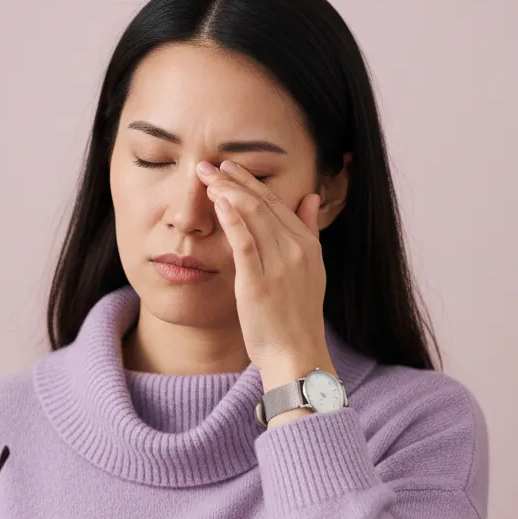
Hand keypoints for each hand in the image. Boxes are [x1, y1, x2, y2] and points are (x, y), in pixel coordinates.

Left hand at [196, 159, 329, 371]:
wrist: (296, 354)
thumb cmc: (296, 318)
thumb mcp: (311, 271)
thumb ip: (308, 232)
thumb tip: (310, 198)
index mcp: (307, 245)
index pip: (277, 202)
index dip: (251, 181)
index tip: (230, 166)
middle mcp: (295, 250)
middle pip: (262, 203)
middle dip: (234, 179)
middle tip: (209, 163)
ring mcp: (278, 265)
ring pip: (252, 216)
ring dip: (228, 192)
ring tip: (206, 176)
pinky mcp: (258, 283)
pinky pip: (245, 243)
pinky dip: (232, 220)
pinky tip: (219, 201)